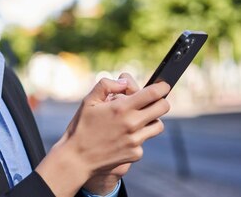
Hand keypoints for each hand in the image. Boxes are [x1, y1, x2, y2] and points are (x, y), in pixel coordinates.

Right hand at [36, 75, 169, 196]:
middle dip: (161, 101)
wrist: (77, 158)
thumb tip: (124, 82)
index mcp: (121, 108)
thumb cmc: (81, 127)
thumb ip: (106, 85)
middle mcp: (132, 124)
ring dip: (152, 119)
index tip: (163, 86)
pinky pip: (144, 141)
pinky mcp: (135, 154)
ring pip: (158, 126)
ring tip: (137, 119)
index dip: (162, 87)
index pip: (153, 93)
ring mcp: (135, 141)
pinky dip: (138, 137)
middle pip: (163, 108)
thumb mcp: (88, 101)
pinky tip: (123, 137)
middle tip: (152, 101)